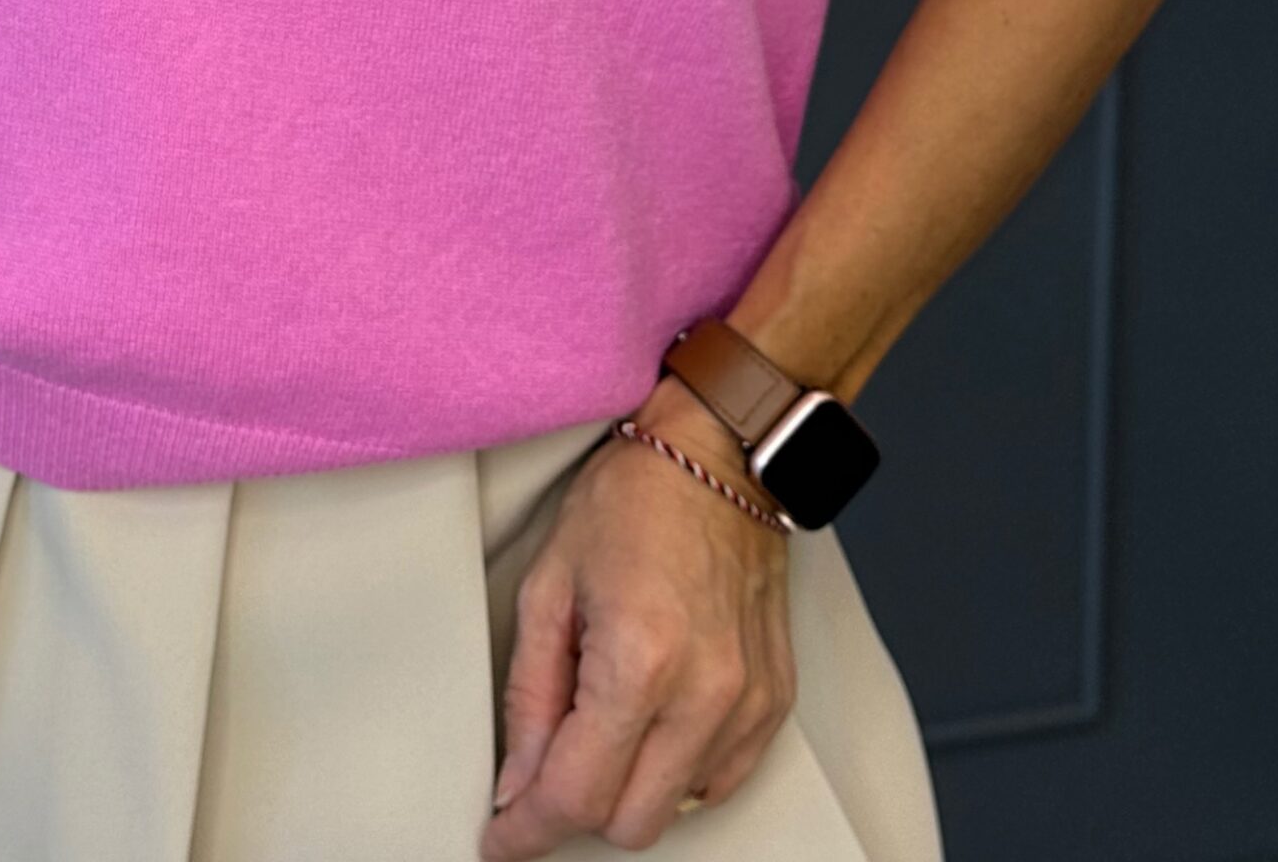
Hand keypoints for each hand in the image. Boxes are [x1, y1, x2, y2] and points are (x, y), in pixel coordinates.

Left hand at [478, 378, 794, 856]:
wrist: (719, 454)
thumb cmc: (633, 499)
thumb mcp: (549, 584)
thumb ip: (530, 696)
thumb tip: (518, 781)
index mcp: (640, 660)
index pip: (576, 795)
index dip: (526, 830)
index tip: (502, 838)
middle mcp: (705, 693)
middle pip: (629, 823)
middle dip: (577, 803)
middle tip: (549, 759)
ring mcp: (749, 702)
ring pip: (675, 811)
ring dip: (629, 785)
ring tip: (608, 709)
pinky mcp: (775, 701)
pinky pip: (719, 782)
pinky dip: (677, 770)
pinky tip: (654, 716)